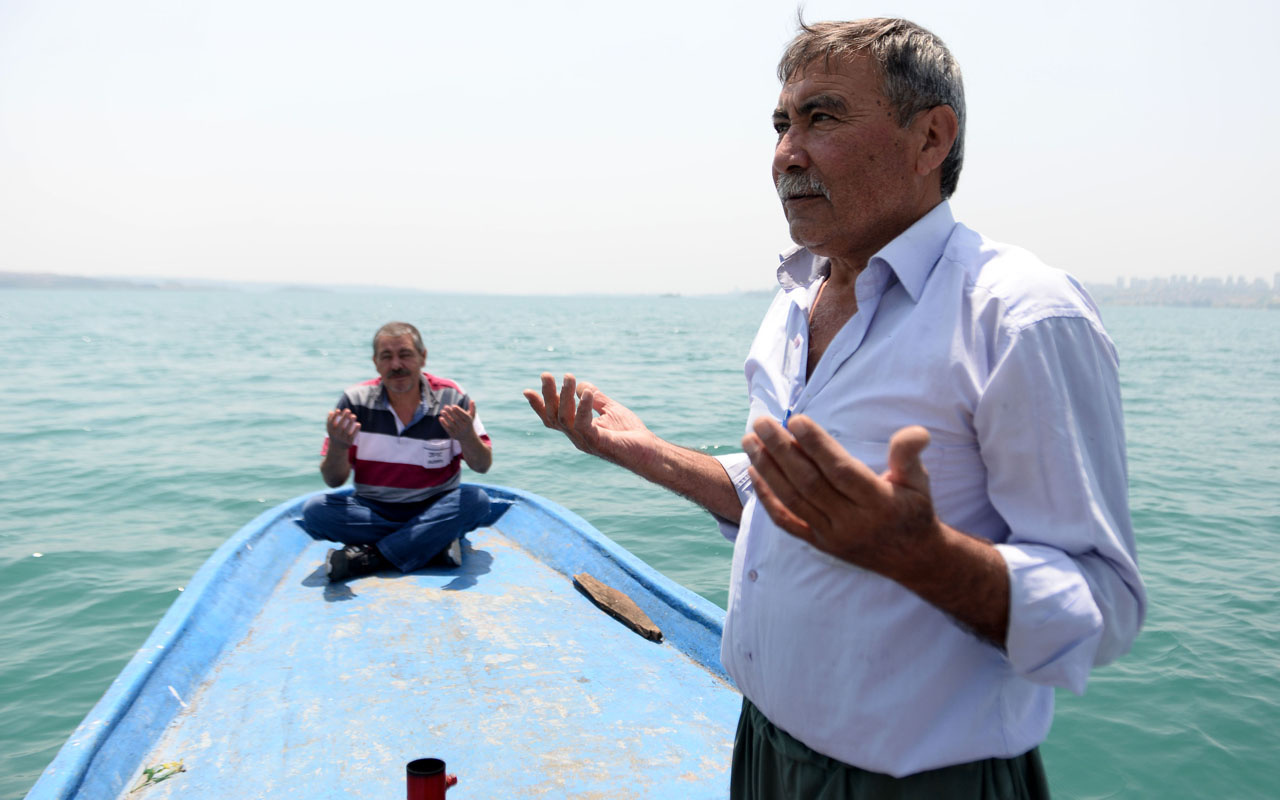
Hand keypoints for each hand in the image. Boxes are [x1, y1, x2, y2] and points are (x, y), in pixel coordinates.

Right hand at [326, 408, 360, 448]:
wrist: (338, 448)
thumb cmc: (335, 434)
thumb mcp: (331, 428)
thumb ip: (330, 420)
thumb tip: (331, 412)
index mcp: (331, 431)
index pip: (331, 423)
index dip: (334, 416)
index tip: (338, 410)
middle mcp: (335, 435)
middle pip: (339, 426)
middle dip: (343, 418)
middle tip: (348, 410)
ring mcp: (342, 439)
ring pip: (346, 430)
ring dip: (350, 423)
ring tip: (354, 416)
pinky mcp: (348, 442)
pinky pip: (352, 435)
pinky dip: (356, 430)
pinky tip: (358, 424)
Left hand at [440, 398, 478, 439]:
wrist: (468, 438)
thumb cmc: (469, 424)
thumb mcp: (472, 417)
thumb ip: (472, 408)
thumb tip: (472, 400)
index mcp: (469, 422)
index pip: (464, 415)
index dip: (459, 411)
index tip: (453, 406)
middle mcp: (464, 427)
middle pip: (457, 419)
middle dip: (451, 412)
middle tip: (445, 406)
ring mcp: (459, 432)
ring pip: (451, 424)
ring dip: (446, 417)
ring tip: (442, 411)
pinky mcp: (454, 435)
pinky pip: (448, 429)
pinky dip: (444, 424)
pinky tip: (441, 418)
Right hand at [523, 373, 656, 466]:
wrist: (650, 452)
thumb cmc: (632, 434)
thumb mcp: (611, 410)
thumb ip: (597, 398)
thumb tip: (582, 384)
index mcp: (578, 430)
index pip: (552, 417)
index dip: (538, 405)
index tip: (526, 390)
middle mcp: (577, 437)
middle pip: (553, 416)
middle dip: (548, 395)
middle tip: (546, 374)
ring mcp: (586, 442)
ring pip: (565, 419)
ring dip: (565, 396)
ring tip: (569, 377)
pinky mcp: (598, 443)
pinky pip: (584, 425)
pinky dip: (583, 408)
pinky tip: (588, 393)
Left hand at [742, 415, 939, 579]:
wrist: (912, 560)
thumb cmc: (913, 511)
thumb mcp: (919, 482)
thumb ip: (909, 456)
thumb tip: (915, 432)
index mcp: (878, 502)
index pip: (840, 470)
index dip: (816, 445)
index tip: (795, 420)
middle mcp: (852, 521)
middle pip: (809, 482)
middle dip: (781, 450)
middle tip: (761, 422)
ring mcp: (832, 535)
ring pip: (793, 500)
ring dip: (767, 469)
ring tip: (750, 441)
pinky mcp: (819, 544)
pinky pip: (787, 522)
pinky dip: (767, 498)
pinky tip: (754, 473)